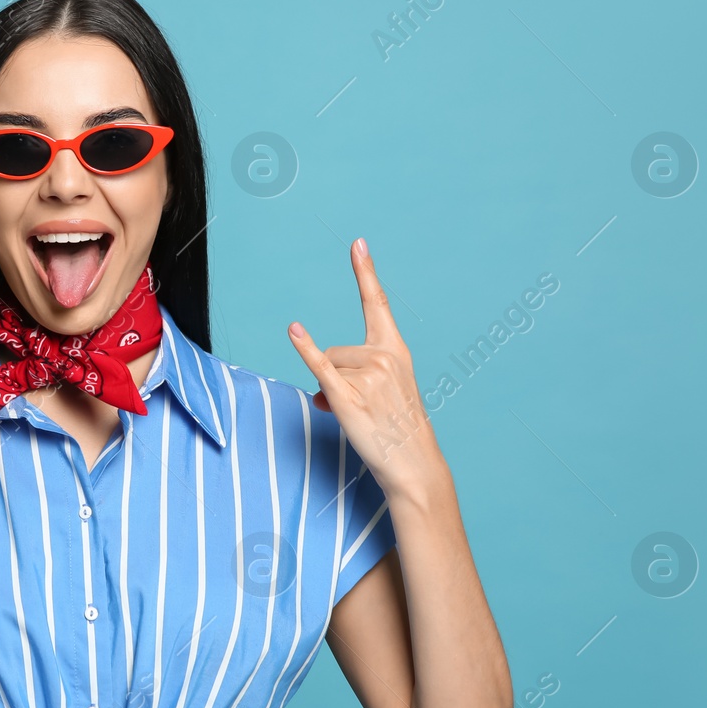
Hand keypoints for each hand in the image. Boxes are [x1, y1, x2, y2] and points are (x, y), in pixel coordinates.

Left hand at [287, 238, 445, 502]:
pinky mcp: (347, 395)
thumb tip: (320, 391)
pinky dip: (304, 349)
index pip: (376, 304)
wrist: (413, 464)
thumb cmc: (397, 430)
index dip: (365, 272)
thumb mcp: (383, 394)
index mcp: (396, 350)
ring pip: (328, 367)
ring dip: (333, 392)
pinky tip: (294, 330)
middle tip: (363, 406)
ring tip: (359, 415)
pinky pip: (319, 366)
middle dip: (338, 377)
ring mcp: (366, 375)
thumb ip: (353, 377)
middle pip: (337, 350)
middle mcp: (383, 356)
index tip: (357, 243)